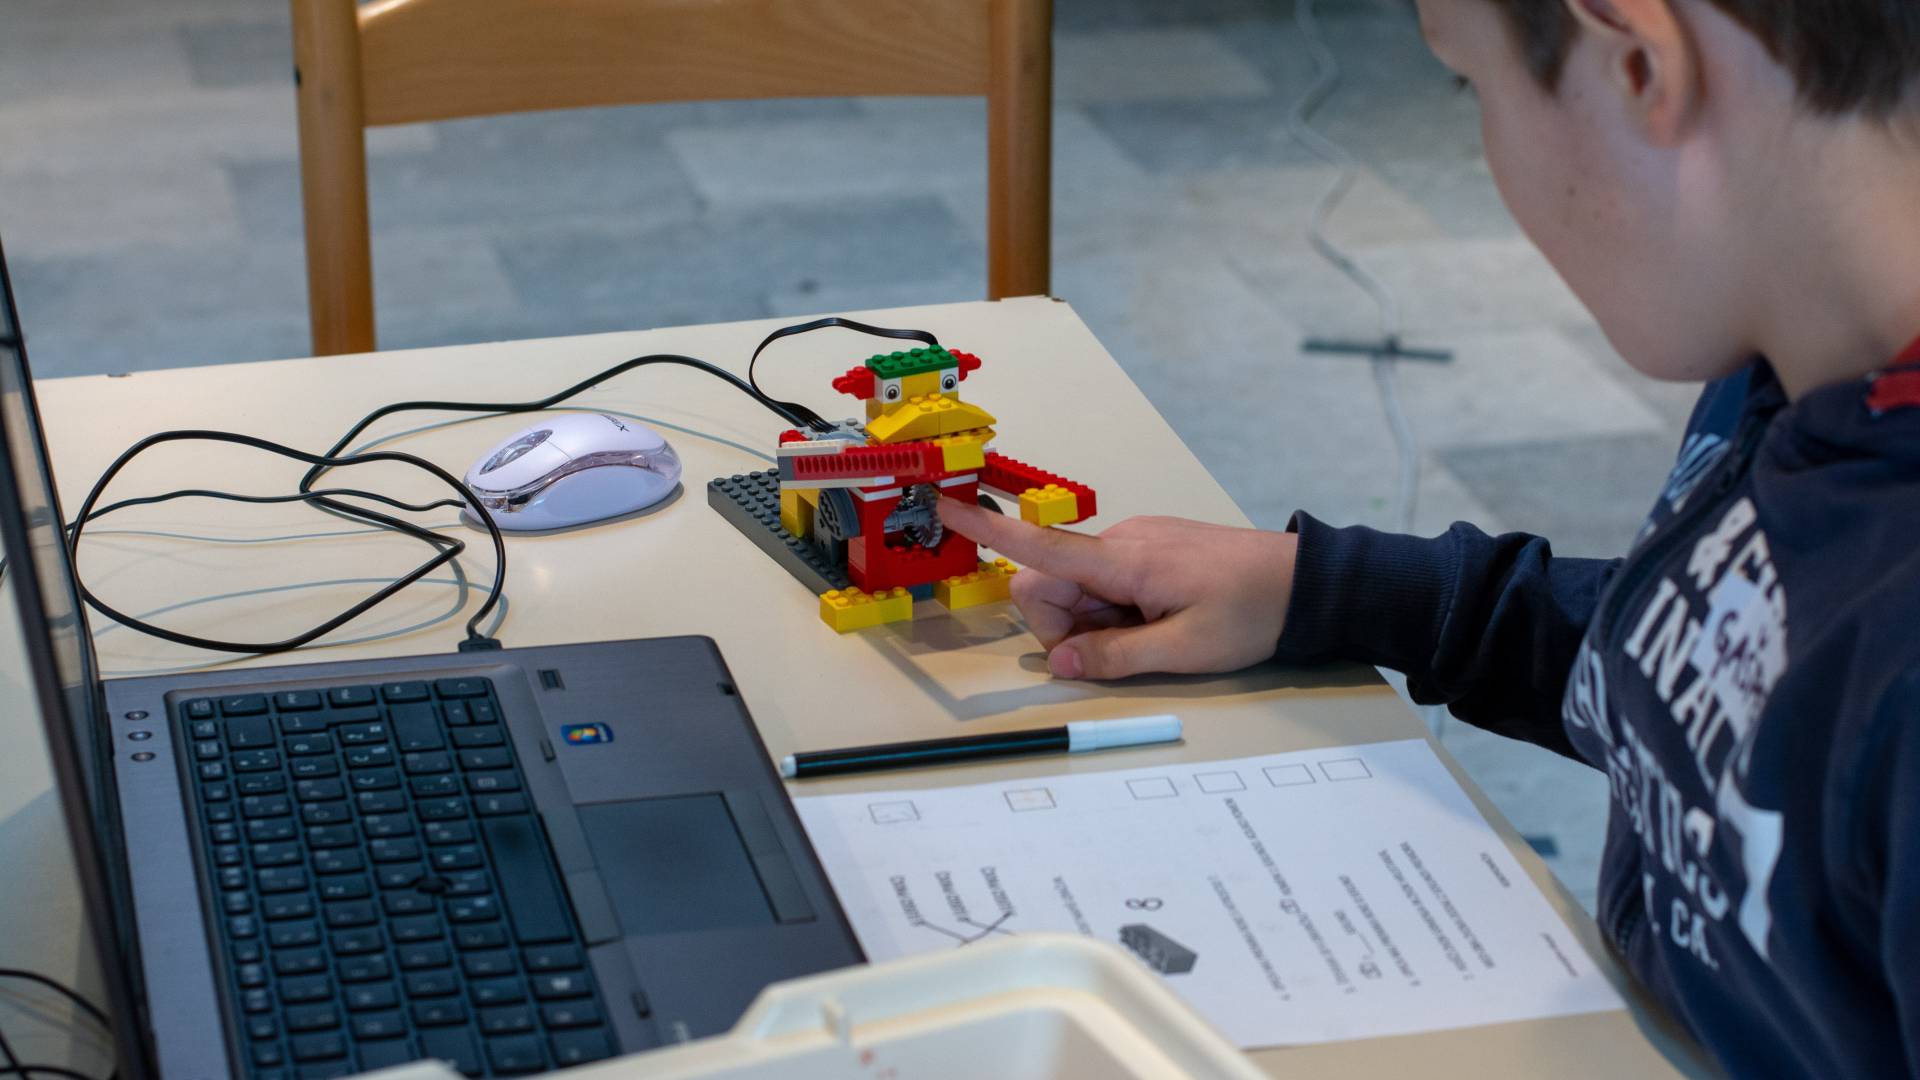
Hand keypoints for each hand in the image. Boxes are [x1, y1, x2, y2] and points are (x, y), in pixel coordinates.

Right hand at [937, 495, 1298, 679]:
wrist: (1307, 581)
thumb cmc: (1251, 613)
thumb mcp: (1184, 651)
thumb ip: (1114, 657)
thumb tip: (1058, 664)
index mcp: (1123, 560)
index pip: (1039, 546)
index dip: (986, 530)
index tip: (941, 506)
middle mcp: (1120, 543)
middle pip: (1049, 584)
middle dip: (1064, 626)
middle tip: (1120, 649)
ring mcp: (1134, 544)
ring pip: (1078, 589)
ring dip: (1094, 623)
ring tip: (1153, 634)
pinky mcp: (1149, 551)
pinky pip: (1106, 583)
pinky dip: (1114, 611)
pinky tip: (1159, 621)